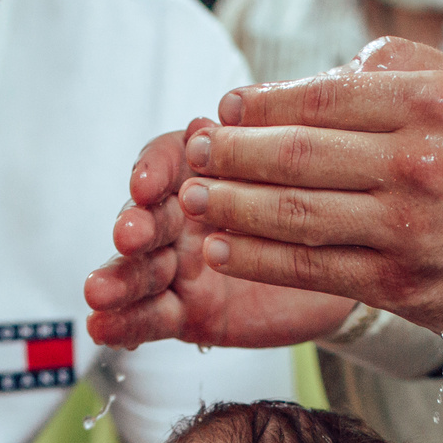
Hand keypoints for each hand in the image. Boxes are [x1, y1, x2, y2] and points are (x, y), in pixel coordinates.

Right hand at [85, 125, 358, 349]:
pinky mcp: (185, 313)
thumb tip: (244, 113)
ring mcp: (181, 266)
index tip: (146, 183)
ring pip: (141, 271)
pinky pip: (151, 318)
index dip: (154, 168)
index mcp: (209, 173)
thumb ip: (278, 151)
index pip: (170, 158)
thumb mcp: (311, 181)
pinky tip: (103, 328)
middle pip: (149, 216)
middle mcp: (185, 216)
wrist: (346, 277)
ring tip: (97, 294)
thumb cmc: (324, 215)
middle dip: (135, 225)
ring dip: (116, 278)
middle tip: (130, 237)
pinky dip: (125, 324)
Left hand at [182, 41, 442, 332]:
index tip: (225, 109)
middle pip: (295, 157)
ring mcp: (405, 229)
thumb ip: (394, 64)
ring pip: (293, 216)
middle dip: (230, 153)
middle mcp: (414, 165)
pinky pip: (311, 269)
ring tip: (191, 200)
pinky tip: (221, 249)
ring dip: (230, 208)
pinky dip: (257, 259)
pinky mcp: (399, 282)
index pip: (318, 100)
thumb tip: (322, 69)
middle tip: (193, 150)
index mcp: (426, 106)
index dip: (259, 106)